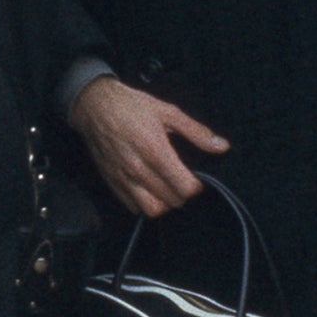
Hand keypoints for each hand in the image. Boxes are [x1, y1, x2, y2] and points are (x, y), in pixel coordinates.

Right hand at [69, 77, 225, 217]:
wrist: (94, 106)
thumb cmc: (131, 106)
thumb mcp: (168, 112)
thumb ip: (196, 132)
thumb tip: (222, 146)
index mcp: (155, 149)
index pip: (185, 187)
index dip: (196, 186)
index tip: (195, 178)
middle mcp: (138, 168)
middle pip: (172, 201)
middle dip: (182, 193)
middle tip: (181, 180)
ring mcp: (123, 178)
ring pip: (152, 210)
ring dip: (164, 203)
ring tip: (166, 188)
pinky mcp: (112, 182)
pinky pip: (133, 207)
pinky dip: (144, 203)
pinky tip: (148, 188)